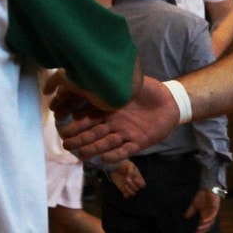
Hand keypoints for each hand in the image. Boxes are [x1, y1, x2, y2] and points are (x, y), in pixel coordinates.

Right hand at [65, 77, 179, 162]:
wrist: (170, 101)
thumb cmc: (147, 90)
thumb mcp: (129, 82)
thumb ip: (114, 82)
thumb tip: (94, 74)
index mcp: (108, 110)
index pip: (88, 118)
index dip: (76, 124)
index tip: (63, 128)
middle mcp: (114, 124)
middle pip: (94, 133)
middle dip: (80, 139)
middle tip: (66, 144)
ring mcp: (125, 134)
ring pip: (106, 143)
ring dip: (94, 149)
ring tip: (81, 155)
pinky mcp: (139, 142)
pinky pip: (126, 150)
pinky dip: (116, 154)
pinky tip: (105, 159)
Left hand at [106, 160, 145, 198]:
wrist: (116, 166)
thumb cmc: (125, 165)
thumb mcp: (130, 165)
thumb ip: (131, 171)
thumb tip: (130, 178)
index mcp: (138, 178)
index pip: (143, 185)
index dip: (139, 184)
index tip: (134, 179)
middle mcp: (134, 184)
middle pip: (137, 189)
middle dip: (132, 185)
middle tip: (127, 179)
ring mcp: (129, 187)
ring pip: (132, 194)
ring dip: (128, 190)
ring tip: (124, 185)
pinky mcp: (123, 189)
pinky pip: (127, 196)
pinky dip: (125, 194)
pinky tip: (123, 188)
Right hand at [185, 190, 220, 232]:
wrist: (207, 188)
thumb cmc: (202, 196)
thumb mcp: (194, 204)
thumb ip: (191, 211)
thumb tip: (185, 217)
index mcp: (205, 214)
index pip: (204, 224)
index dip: (201, 230)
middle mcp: (210, 214)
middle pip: (208, 224)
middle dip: (203, 229)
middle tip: (197, 232)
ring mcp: (213, 211)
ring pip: (211, 220)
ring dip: (206, 224)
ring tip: (200, 227)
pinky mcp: (215, 206)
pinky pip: (213, 214)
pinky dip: (209, 218)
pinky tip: (204, 220)